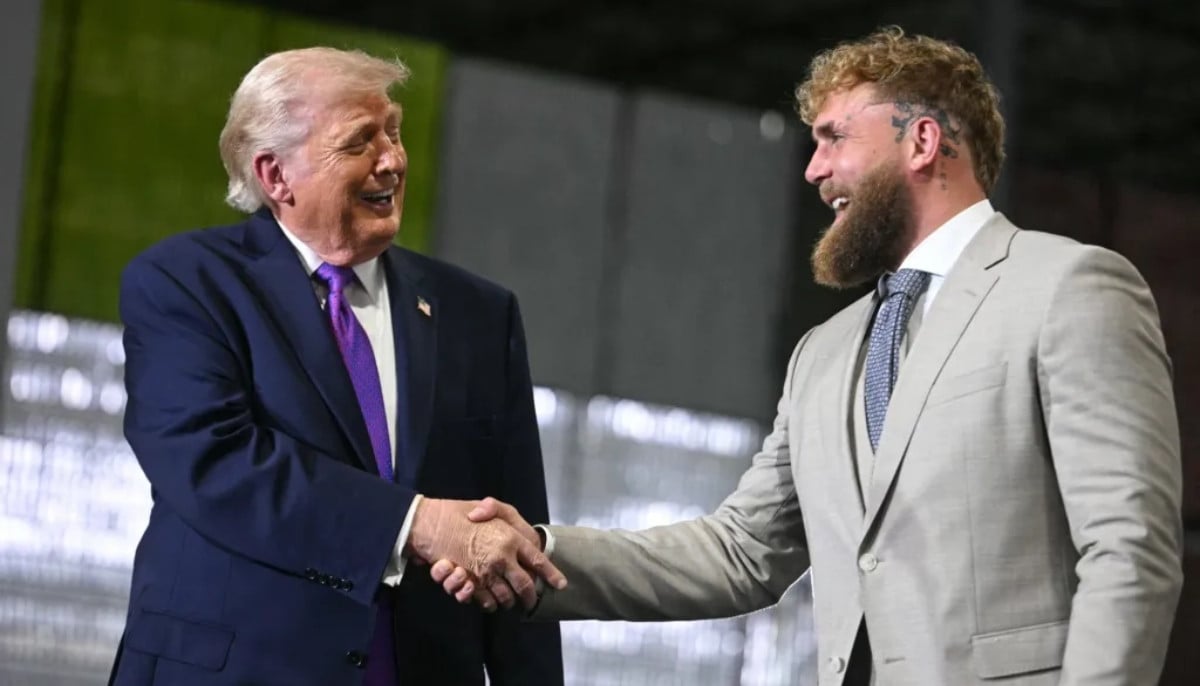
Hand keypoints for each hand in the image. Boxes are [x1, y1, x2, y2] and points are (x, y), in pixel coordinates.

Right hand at [408, 498, 564, 609]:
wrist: (433, 523)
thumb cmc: (464, 513)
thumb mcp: (492, 507)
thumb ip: (503, 511)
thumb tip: (514, 531)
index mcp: (512, 538)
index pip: (538, 560)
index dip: (551, 574)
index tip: (560, 584)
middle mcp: (502, 557)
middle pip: (525, 585)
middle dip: (531, 597)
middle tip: (532, 601)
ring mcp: (486, 572)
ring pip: (506, 596)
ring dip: (511, 602)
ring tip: (513, 602)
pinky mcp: (470, 583)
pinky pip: (485, 600)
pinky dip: (490, 603)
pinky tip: (493, 601)